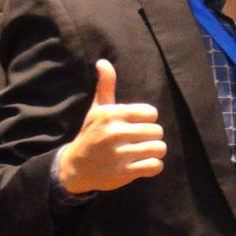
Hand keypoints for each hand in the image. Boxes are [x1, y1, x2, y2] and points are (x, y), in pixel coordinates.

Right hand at [58, 59, 165, 192]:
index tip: (137, 125)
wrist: (75, 167)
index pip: (151, 113)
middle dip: (152, 137)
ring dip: (155, 151)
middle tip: (140, 141)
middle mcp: (115, 133)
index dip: (148, 120)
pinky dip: (153, 166)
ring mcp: (120, 154)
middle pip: (158, 131)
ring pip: (159, 148)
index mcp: (112, 115)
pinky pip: (155, 166)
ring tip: (144, 152)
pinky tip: (143, 164)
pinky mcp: (124, 173)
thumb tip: (103, 62)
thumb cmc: (91, 134)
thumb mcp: (97, 110)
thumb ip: (105, 86)